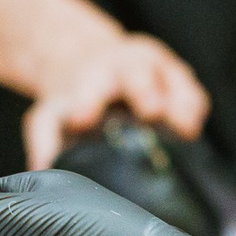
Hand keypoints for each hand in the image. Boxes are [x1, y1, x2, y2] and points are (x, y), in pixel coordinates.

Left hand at [24, 32, 207, 168]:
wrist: (90, 60)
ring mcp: (156, 70)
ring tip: (185, 127)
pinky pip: (192, 92)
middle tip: (151, 111)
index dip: (87, 101)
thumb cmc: (74, 98)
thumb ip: (45, 143)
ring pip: (171, 79)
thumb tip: (41, 175)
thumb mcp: (49, 116)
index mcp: (91, 77)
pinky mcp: (178, 78)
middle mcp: (125, 67)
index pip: (88, 88)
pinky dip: (194, 108)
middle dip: (143, 91)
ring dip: (179, 100)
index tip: (83, 118)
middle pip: (136, 75)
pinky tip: (193, 129)